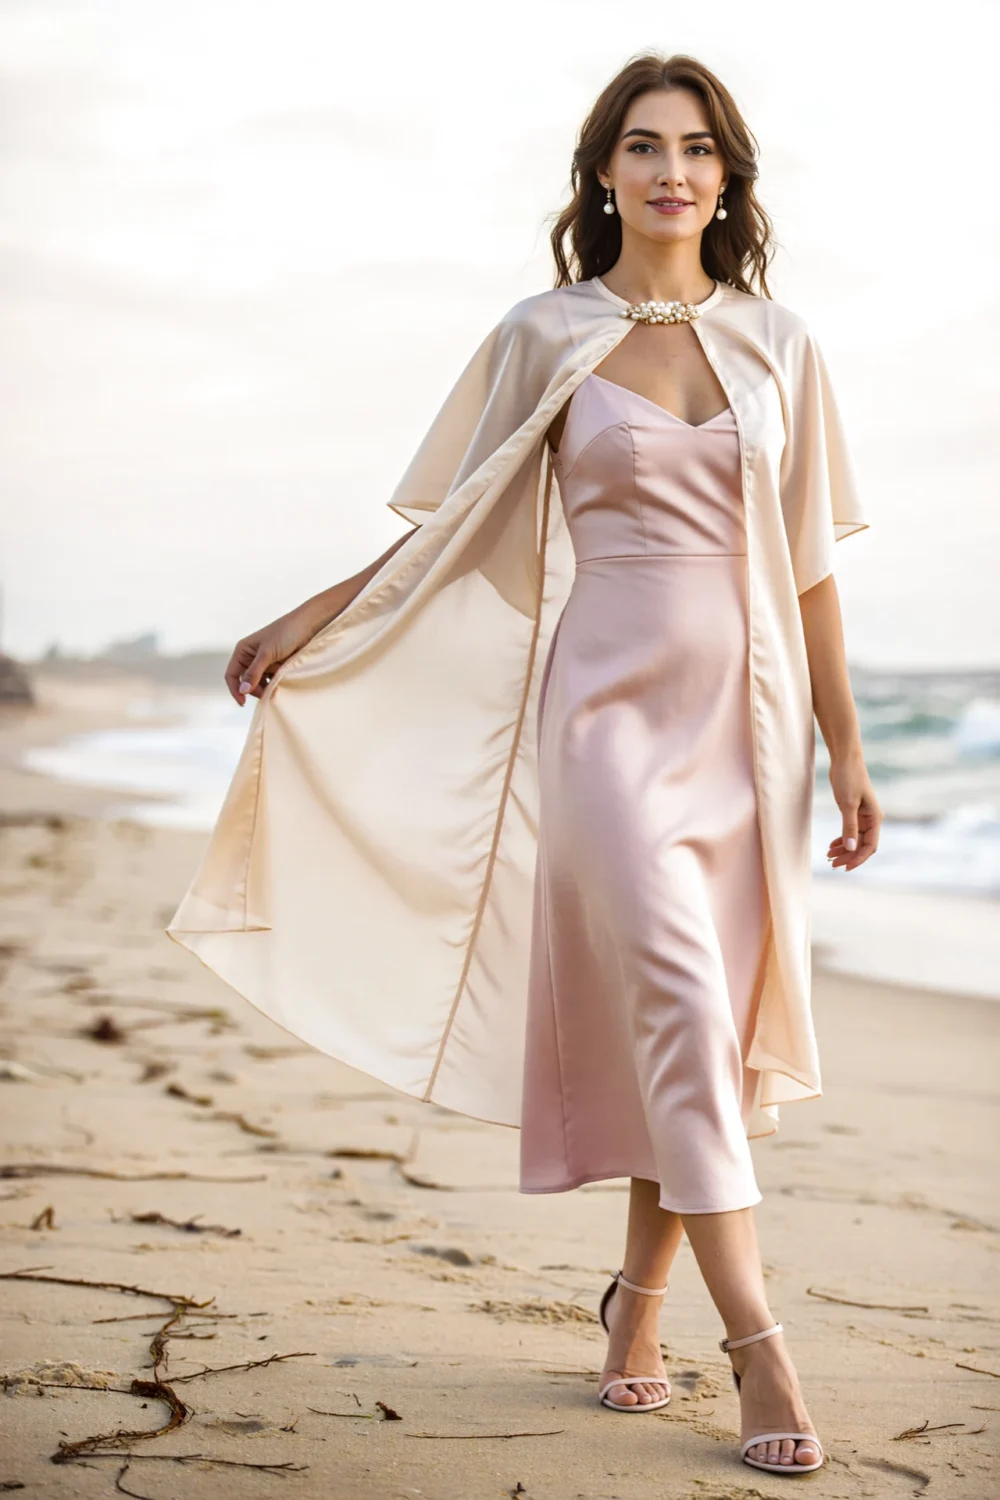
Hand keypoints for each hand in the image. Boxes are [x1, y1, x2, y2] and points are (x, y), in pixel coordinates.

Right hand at [224, 605, 324, 705]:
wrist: (308, 625)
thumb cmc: (285, 634)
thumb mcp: (267, 654)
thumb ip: (254, 673)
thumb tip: (243, 691)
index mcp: (243, 651)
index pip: (232, 675)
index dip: (235, 690)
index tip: (243, 703)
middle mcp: (250, 657)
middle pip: (246, 682)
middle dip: (254, 690)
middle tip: (268, 694)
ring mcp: (264, 662)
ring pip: (259, 683)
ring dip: (265, 689)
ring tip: (276, 690)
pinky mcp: (276, 665)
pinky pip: (271, 680)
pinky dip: (274, 685)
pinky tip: (281, 686)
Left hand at [826, 750, 881, 870]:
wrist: (845, 759)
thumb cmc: (849, 778)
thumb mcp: (848, 804)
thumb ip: (849, 826)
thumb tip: (850, 848)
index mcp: (874, 818)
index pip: (870, 846)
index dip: (858, 858)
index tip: (845, 867)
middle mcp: (871, 819)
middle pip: (861, 845)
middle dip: (848, 856)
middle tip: (832, 864)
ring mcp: (862, 816)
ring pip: (854, 839)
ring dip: (843, 849)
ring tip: (828, 857)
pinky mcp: (853, 811)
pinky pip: (849, 831)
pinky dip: (841, 839)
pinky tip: (831, 846)